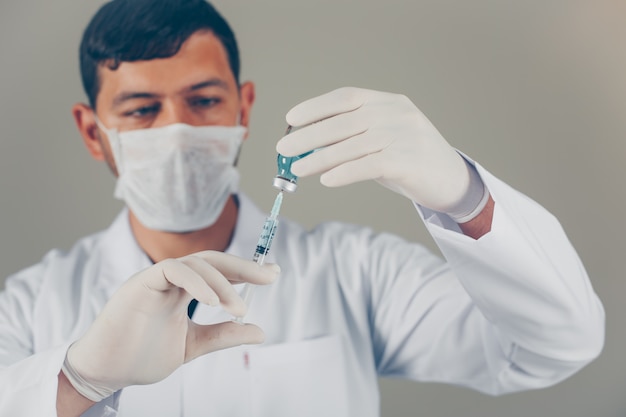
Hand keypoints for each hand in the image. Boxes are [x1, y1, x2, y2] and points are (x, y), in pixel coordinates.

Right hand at [62, 251, 279, 401]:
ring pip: (196, 263)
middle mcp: (172, 279)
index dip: (245, 271)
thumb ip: (223, 335)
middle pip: (212, 260)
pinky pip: (173, 270)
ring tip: (239, 309)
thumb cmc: (142, 356)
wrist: (105, 372)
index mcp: (183, 289)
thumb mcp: (193, 344)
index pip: (219, 271)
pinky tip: (215, 302)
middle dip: (244, 267)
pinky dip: (197, 282)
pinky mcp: (140, 283)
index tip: (272, 275)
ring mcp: (156, 278)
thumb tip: (260, 332)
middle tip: (270, 276)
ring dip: (224, 283)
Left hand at [276, 87, 485, 217]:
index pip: (346, 97)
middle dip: (309, 135)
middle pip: (344, 121)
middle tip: (284, 148)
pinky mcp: (410, 161)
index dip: (316, 106)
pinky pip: (370, 165)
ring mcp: (405, 135)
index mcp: (389, 102)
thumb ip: (352, 140)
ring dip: (320, 158)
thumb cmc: (409, 161)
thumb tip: (309, 150)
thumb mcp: (382, 141)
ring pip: (353, 145)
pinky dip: (344, 172)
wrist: (453, 180)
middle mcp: (397, 113)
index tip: (291, 119)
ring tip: (298, 169)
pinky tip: (326, 180)